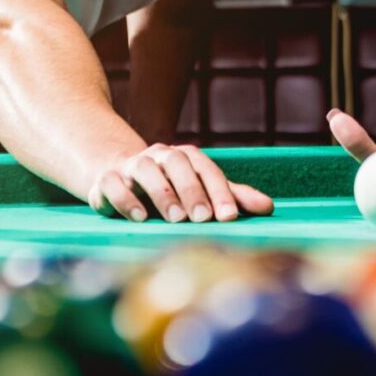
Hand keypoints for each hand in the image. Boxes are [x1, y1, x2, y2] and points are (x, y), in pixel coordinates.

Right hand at [87, 144, 272, 223]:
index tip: (230, 218)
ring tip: (175, 219)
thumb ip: (231, 197)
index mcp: (184, 158)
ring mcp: (131, 166)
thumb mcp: (200, 191)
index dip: (220, 191)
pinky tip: (139, 217)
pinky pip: (113, 183)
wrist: (118, 177)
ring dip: (161, 193)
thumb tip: (269, 207)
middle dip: (191, 191)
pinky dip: (125, 198)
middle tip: (202, 219)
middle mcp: (159, 156)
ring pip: (145, 169)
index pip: (206, 169)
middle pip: (177, 164)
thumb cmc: (169, 189)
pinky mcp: (105, 179)